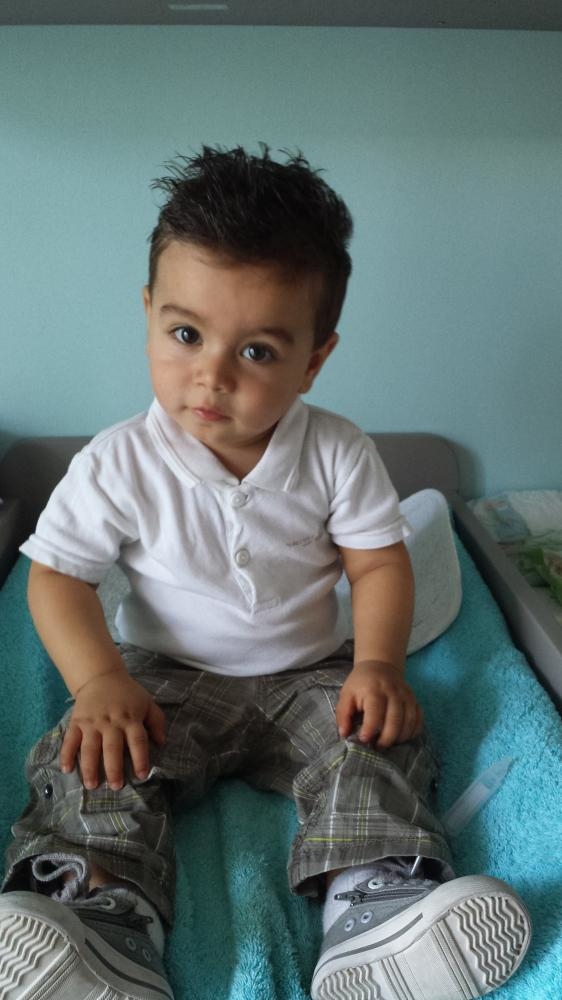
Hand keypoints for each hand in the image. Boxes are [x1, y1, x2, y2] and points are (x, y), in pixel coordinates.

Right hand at [60, 670, 165, 790]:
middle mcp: (111, 722)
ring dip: (90, 767)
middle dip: (114, 768)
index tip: (141, 775)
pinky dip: (66, 754)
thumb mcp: (147, 703)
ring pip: (90, 747)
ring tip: (91, 785)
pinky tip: (66, 769)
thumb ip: (157, 721)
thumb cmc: (127, 694)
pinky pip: (70, 740)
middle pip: (112, 747)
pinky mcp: (76, 722)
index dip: (140, 758)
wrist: (101, 676)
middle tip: (116, 786)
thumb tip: (161, 743)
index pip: (137, 740)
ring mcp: (92, 723)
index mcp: (130, 719)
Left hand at [335, 660, 422, 747]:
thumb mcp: (346, 694)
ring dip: (399, 738)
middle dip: (386, 739)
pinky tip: (401, 738)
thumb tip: (344, 734)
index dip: (370, 729)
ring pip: (409, 722)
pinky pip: (419, 720)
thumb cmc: (361, 683)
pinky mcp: (415, 700)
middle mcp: (393, 692)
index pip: (375, 712)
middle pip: (395, 720)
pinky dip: (412, 732)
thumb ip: (343, 714)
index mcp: (374, 689)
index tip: (364, 739)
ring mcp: (407, 696)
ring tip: (388, 744)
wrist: (380, 665)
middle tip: (377, 747)